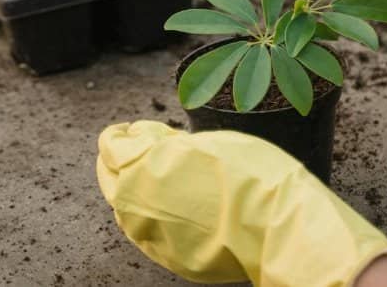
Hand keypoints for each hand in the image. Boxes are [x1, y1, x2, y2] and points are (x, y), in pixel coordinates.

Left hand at [97, 122, 386, 285]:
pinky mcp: (167, 258)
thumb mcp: (210, 141)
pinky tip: (180, 207)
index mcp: (140, 166)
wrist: (278, 226)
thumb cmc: (251, 175)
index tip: (136, 128)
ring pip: (126, 209)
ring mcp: (149, 235)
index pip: (112, 145)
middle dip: (121, 161)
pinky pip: (151, 232)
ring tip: (163, 178)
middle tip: (140, 150)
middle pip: (109, 179)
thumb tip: (157, 144)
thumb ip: (173, 142)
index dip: (126, 133)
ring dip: (136, 190)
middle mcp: (134, 204)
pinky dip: (157, 216)